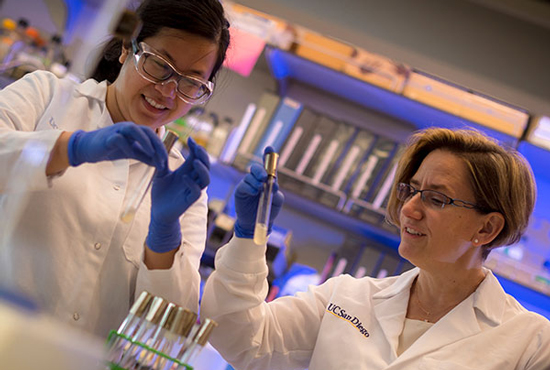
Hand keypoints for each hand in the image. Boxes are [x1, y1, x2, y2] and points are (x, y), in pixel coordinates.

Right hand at [67, 122, 166, 169]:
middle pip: (146, 131)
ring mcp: (117, 131)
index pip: (152, 135)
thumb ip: (145, 156)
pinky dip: (127, 146)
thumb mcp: (131, 153)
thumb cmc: (110, 148)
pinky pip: (119, 139)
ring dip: (144, 141)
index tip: (166, 161)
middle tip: (163, 159)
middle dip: (157, 145)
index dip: (161, 147)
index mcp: (135, 131)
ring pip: (134, 129)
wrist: (87, 148)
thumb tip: (160, 163)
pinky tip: (131, 155)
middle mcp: (127, 128)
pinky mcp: (107, 137)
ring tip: (151, 154)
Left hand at [146, 137, 209, 252]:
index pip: (197, 157)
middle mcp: (192, 180)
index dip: (196, 148)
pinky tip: (183, 177)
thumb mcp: (161, 174)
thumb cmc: (161, 193)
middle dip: (203, 156)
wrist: (158, 212)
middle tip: (196, 147)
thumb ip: (162, 161)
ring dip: (202, 169)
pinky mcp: (189, 200)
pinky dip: (191, 183)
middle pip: (205, 166)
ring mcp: (192, 190)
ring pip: (206, 179)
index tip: (190, 139)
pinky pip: (196, 192)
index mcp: (187, 172)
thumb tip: (159, 144)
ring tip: (194, 161)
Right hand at [234, 148, 283, 238]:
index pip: (268, 165)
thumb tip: (274, 185)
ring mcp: (248, 184)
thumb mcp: (277, 202)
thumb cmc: (269, 210)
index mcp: (268, 179)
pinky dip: (250, 187)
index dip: (268, 155)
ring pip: (250, 176)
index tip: (269, 148)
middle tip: (264, 177)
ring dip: (256, 181)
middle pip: (256, 168)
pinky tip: (254, 192)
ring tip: (260, 189)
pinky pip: (243, 185)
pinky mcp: (240, 191)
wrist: (257, 223)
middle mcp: (257, 179)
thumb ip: (277, 193)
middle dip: (260, 170)